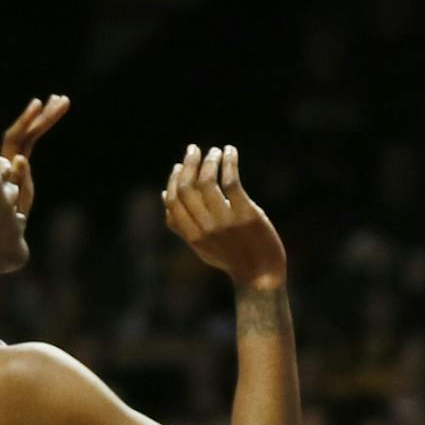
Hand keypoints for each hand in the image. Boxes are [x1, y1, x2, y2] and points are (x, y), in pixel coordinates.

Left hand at [1, 94, 70, 220]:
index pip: (16, 138)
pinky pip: (29, 146)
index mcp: (7, 168)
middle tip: (62, 99)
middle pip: (26, 133)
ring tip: (60, 101)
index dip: (26, 120)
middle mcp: (10, 162)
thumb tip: (20, 159)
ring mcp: (15, 166)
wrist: (1, 239)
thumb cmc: (6, 225)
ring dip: (44, 120)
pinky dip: (38, 132)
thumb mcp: (13, 208)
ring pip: (29, 137)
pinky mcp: (20, 170)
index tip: (38, 103)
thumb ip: (19, 184)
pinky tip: (44, 119)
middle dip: (44, 116)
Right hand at [164, 145, 286, 290]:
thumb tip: (164, 194)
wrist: (261, 275)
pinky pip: (231, 181)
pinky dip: (228, 162)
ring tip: (215, 151)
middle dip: (189, 164)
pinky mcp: (246, 214)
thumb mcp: (200, 245)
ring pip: (207, 182)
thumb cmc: (231, 257)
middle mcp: (205, 228)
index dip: (174, 180)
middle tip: (194, 149)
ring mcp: (226, 221)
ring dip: (209, 161)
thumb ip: (181, 224)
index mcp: (192, 236)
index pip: (173, 202)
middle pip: (187, 189)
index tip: (181, 165)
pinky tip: (230, 152)